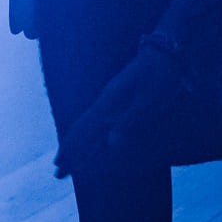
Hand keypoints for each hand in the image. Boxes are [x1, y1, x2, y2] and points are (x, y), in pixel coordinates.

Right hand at [55, 40, 190, 177]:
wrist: (164, 52)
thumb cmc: (160, 77)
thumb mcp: (149, 101)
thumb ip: (129, 122)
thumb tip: (110, 145)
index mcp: (110, 102)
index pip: (83, 130)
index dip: (70, 149)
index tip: (58, 168)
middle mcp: (105, 100)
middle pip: (80, 128)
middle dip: (68, 149)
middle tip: (57, 170)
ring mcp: (110, 96)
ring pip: (86, 123)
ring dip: (75, 141)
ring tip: (66, 156)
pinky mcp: (117, 94)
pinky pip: (94, 117)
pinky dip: (86, 130)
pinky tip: (88, 135)